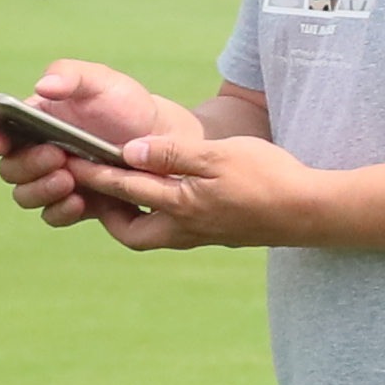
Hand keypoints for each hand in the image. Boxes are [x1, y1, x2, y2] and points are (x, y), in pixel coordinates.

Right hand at [0, 58, 201, 230]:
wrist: (161, 139)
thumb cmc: (124, 105)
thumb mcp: (102, 81)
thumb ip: (71, 75)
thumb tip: (43, 86)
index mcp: (31, 123)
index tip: (0, 141)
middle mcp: (34, 154)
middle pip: (9, 168)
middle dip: (27, 164)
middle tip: (57, 155)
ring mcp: (52, 181)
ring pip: (26, 195)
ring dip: (40, 190)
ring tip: (69, 179)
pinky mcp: (74, 204)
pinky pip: (53, 215)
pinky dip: (61, 211)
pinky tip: (80, 201)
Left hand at [72, 131, 328, 250]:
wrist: (316, 212)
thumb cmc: (271, 179)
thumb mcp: (220, 156)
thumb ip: (173, 153)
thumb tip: (130, 149)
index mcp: (182, 206)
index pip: (126, 188)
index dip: (95, 173)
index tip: (68, 160)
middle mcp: (188, 228)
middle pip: (133, 233)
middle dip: (110, 214)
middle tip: (98, 191)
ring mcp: (207, 235)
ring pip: (157, 235)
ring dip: (137, 217)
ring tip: (130, 194)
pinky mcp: (225, 234)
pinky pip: (180, 230)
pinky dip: (164, 216)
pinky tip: (173, 199)